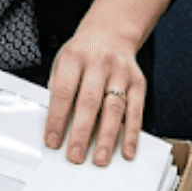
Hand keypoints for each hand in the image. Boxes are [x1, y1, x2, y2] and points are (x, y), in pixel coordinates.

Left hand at [43, 21, 144, 165]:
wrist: (110, 32)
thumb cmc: (82, 54)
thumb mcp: (62, 63)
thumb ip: (59, 90)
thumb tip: (57, 125)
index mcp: (74, 58)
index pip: (63, 92)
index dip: (56, 119)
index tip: (52, 141)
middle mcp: (99, 64)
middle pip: (89, 102)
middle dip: (81, 133)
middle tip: (74, 155)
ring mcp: (121, 73)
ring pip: (114, 109)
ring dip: (107, 138)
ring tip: (100, 158)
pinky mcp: (138, 82)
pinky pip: (136, 110)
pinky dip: (132, 133)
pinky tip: (126, 150)